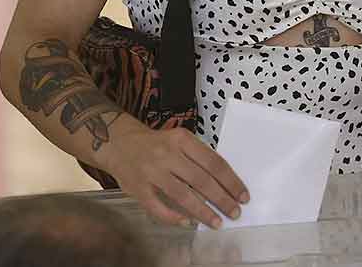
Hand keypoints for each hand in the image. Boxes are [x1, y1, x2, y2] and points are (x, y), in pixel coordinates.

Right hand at [105, 125, 248, 229]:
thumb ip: (198, 157)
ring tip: (217, 222)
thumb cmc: (156, 144)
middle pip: (201, 180)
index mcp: (181, 139)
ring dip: (203, 211)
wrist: (118, 143)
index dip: (231, 181)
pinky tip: (188, 222)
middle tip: (234, 212)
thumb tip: (224, 183)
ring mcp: (152, 172)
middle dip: (222, 199)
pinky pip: (159, 207)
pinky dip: (174, 217)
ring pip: (183, 195)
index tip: (242, 195)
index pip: (213, 162)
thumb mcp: (179, 140)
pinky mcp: (138, 189)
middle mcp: (167, 154)